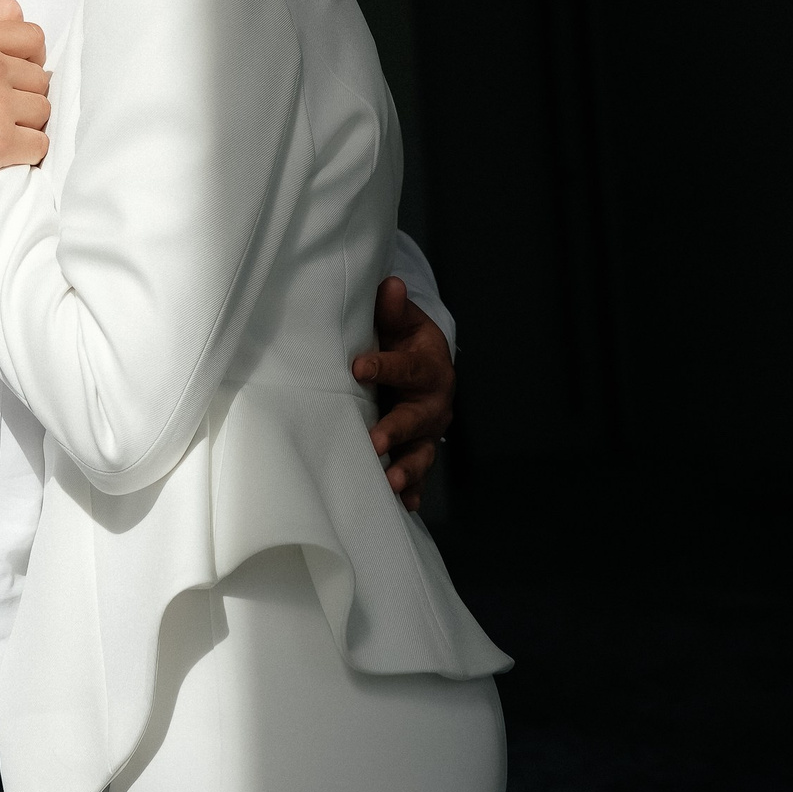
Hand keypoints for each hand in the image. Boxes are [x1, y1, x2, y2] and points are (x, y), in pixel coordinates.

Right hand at [0, 0, 50, 190]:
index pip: (30, 37)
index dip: (26, 53)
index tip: (15, 67)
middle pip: (38, 74)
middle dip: (25, 87)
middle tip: (9, 100)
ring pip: (41, 108)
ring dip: (27, 117)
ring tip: (8, 124)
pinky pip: (38, 144)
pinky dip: (28, 148)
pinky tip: (11, 148)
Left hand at [352, 276, 453, 512]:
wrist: (426, 364)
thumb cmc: (405, 340)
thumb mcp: (401, 321)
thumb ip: (391, 308)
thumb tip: (389, 285)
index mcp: (428, 365)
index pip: (405, 366)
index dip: (383, 366)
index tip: (358, 367)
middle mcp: (434, 402)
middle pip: (417, 418)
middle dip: (397, 430)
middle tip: (376, 442)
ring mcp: (429, 431)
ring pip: (422, 452)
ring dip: (408, 468)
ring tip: (392, 483)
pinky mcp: (422, 449)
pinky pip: (422, 475)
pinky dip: (416, 492)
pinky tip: (407, 507)